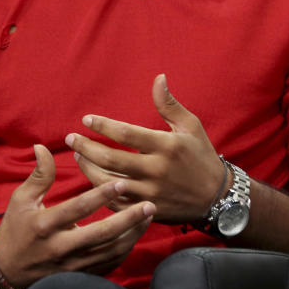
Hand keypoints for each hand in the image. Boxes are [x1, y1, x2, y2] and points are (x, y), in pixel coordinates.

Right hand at [0, 144, 154, 288]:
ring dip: (133, 234)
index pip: (78, 208)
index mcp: (46, 225)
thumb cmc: (15, 230)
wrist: (6, 272)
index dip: (101, 195)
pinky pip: (108, 265)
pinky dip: (125, 250)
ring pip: (110, 251)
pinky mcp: (80, 276)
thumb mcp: (20, 200)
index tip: (122, 183)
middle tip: (149, 204)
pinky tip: (136, 234)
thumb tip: (42, 146)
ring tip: (148, 216)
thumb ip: (38, 175)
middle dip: (129, 219)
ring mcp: (72, 266)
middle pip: (102, 234)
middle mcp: (61, 248)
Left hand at [65, 74, 228, 223]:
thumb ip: (169, 104)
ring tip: (78, 156)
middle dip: (86, 148)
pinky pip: (116, 204)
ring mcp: (150, 194)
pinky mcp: (147, 210)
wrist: (217, 197)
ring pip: (108, 184)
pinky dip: (100, 192)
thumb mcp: (190, 126)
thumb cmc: (202, 156)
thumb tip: (158, 77)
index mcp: (166, 147)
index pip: (126, 134)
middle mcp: (156, 171)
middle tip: (71, 139)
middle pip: (111, 160)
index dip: (103, 126)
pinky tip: (91, 179)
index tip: (86, 119)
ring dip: (88, 169)